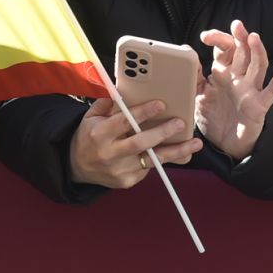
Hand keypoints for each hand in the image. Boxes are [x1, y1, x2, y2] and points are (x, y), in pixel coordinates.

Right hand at [69, 96, 198, 188]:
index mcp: (99, 134)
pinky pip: (149, 168)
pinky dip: (163, 158)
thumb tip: (127, 90)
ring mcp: (119, 170)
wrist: (77, 167)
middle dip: (162, 132)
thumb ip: (108, 103)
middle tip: (180, 123)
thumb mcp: (91, 116)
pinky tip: (178, 151)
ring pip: (152, 160)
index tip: (160, 104)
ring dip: (176, 151)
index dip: (142, 113)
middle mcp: (109, 154)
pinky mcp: (127, 181)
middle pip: (140, 143)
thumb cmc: (89, 136)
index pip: (123, 122)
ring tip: (195, 143)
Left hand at [196, 20, 272, 160]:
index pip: (225, 49)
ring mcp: (251, 90)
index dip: (217, 39)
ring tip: (254, 37)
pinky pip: (272, 91)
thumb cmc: (213, 118)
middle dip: (240, 38)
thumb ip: (193, 76)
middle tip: (237, 25)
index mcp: (224, 73)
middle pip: (243, 51)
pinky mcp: (260, 105)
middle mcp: (239, 77)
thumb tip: (187, 52)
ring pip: (258, 65)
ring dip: (257, 51)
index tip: (205, 37)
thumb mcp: (197, 96)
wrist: (224, 144)